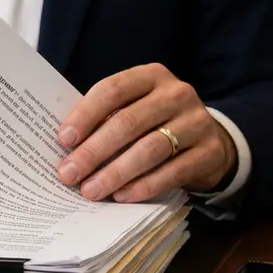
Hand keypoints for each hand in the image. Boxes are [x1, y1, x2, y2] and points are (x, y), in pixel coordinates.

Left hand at [56, 63, 236, 202]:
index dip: (85, 115)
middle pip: (128, 122)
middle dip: (93, 151)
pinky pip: (173, 171)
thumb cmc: (154, 123)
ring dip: (116, 172)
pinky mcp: (210, 152)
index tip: (63, 140)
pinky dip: (144, 185)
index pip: (112, 90)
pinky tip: (122, 196)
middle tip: (69, 173)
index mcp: (150, 76)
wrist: (208, 140)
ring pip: (150, 148)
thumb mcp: (132, 109)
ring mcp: (197, 122)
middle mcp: (176, 94)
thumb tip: (64, 148)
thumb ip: (104, 119)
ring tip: (91, 190)